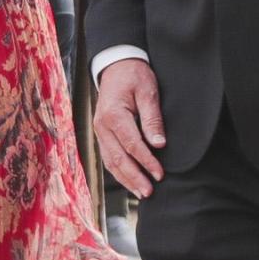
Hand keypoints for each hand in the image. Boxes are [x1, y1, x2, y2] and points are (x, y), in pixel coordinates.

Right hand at [95, 59, 164, 197]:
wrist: (116, 66)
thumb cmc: (134, 76)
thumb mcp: (148, 92)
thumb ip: (152, 119)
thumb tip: (159, 144)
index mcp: (113, 114)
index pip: (132, 144)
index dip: (146, 161)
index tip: (160, 174)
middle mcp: (102, 126)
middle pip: (118, 158)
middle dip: (134, 177)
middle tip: (149, 192)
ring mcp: (99, 131)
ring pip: (110, 161)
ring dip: (126, 179)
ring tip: (141, 193)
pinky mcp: (102, 135)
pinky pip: (108, 157)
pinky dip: (119, 172)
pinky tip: (130, 182)